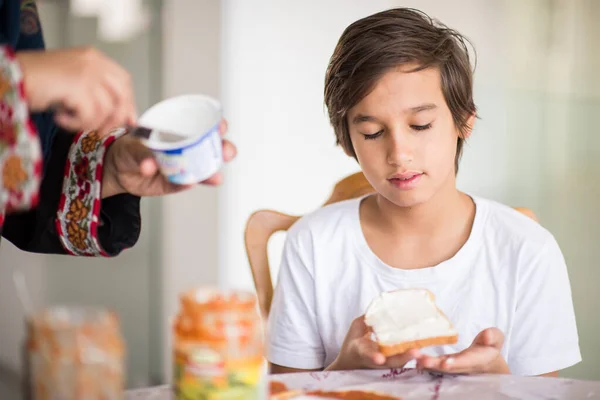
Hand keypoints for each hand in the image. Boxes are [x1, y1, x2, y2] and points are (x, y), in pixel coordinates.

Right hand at [16, 47, 136, 135]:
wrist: (11, 78)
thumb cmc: (35, 81)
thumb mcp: (71, 82)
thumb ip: (94, 92)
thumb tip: (119, 115)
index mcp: (93, 58)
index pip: (123, 81)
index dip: (129, 103)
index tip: (129, 121)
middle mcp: (93, 62)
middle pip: (121, 95)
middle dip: (116, 118)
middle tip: (101, 131)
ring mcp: (87, 72)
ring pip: (106, 109)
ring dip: (89, 123)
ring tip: (70, 121)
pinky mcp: (79, 86)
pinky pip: (90, 116)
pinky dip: (76, 123)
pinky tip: (60, 118)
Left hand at [101, 120, 235, 197]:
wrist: (116, 169)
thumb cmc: (128, 147)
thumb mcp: (134, 144)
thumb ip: (143, 154)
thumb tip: (150, 165)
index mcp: (180, 131)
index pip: (205, 125)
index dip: (218, 125)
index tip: (221, 126)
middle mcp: (186, 148)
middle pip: (212, 149)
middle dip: (223, 150)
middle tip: (225, 153)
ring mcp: (182, 167)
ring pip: (203, 170)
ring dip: (211, 173)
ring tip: (215, 178)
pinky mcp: (174, 183)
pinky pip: (183, 184)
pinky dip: (186, 184)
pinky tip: (189, 183)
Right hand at [325, 316, 418, 370]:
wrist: (353, 363)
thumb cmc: (354, 343)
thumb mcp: (356, 328)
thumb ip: (368, 319)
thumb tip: (383, 307)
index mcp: (362, 351)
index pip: (367, 354)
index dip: (373, 356)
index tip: (379, 359)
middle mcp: (375, 360)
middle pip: (390, 362)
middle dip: (402, 357)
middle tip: (415, 352)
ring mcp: (386, 364)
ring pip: (399, 363)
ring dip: (409, 357)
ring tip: (420, 351)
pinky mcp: (394, 363)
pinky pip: (403, 359)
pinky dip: (411, 353)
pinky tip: (421, 345)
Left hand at [414, 328, 509, 373]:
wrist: (487, 362)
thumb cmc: (489, 346)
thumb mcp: (495, 340)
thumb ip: (493, 336)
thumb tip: (487, 335)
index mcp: (476, 360)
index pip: (466, 362)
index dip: (456, 363)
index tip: (445, 363)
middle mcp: (462, 366)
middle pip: (448, 367)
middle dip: (435, 365)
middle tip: (422, 361)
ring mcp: (451, 367)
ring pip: (437, 368)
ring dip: (426, 364)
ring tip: (414, 359)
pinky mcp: (443, 365)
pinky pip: (432, 365)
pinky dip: (423, 363)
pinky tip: (411, 358)